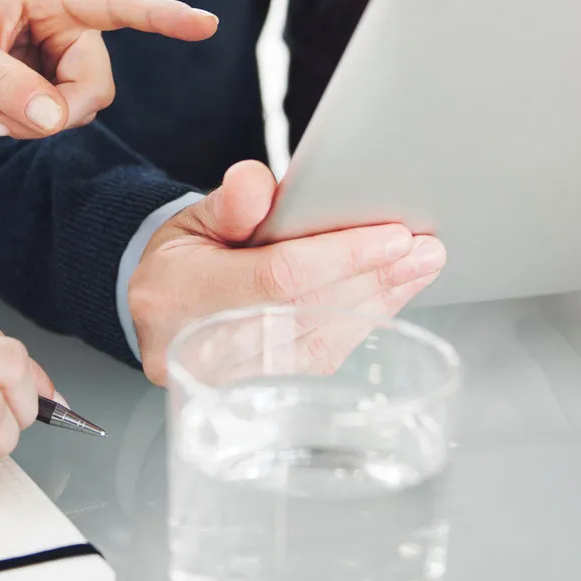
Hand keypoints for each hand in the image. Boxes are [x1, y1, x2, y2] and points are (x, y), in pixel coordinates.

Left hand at [0, 0, 217, 138]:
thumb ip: (3, 81)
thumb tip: (54, 120)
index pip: (115, 2)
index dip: (161, 15)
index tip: (205, 24)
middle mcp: (72, 17)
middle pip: (94, 83)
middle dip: (49, 113)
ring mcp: (70, 49)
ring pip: (82, 106)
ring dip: (33, 122)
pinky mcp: (62, 76)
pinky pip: (65, 114)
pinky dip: (28, 124)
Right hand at [127, 161, 447, 384]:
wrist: (156, 321)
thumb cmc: (181, 265)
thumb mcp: (193, 220)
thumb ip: (229, 202)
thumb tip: (257, 183)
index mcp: (180, 295)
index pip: (275, 277)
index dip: (339, 257)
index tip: (393, 236)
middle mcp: (203, 348)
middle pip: (307, 313)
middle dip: (373, 278)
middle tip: (423, 250)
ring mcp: (231, 383)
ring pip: (321, 342)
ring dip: (377, 302)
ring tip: (417, 268)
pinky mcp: (260, 397)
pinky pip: (321, 360)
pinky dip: (360, 325)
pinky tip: (389, 297)